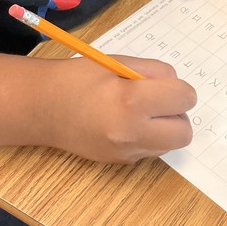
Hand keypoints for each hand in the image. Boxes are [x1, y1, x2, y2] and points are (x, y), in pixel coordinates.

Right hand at [44, 54, 195, 163]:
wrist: (42, 109)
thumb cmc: (77, 79)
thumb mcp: (118, 63)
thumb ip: (153, 71)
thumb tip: (176, 84)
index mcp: (131, 102)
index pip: (184, 98)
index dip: (179, 88)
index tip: (165, 85)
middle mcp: (131, 133)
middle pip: (184, 132)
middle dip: (177, 114)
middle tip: (157, 101)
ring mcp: (126, 153)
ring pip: (170, 144)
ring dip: (164, 128)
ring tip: (138, 112)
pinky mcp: (121, 163)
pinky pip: (151, 150)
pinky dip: (148, 137)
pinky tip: (124, 124)